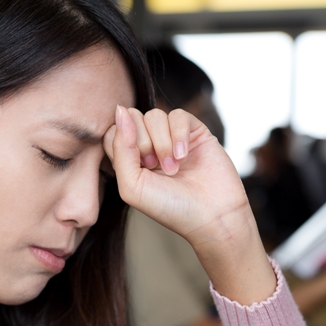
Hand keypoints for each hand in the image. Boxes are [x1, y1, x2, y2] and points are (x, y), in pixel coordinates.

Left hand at [103, 105, 248, 246]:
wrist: (211, 215)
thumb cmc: (169, 207)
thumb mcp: (132, 185)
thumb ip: (120, 148)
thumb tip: (120, 110)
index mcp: (131, 159)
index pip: (113, 131)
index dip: (121, 143)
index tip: (137, 167)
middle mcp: (151, 146)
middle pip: (132, 118)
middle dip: (142, 143)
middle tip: (154, 167)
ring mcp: (173, 137)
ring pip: (155, 115)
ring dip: (162, 143)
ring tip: (173, 168)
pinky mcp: (195, 132)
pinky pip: (178, 115)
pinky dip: (179, 135)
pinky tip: (184, 156)